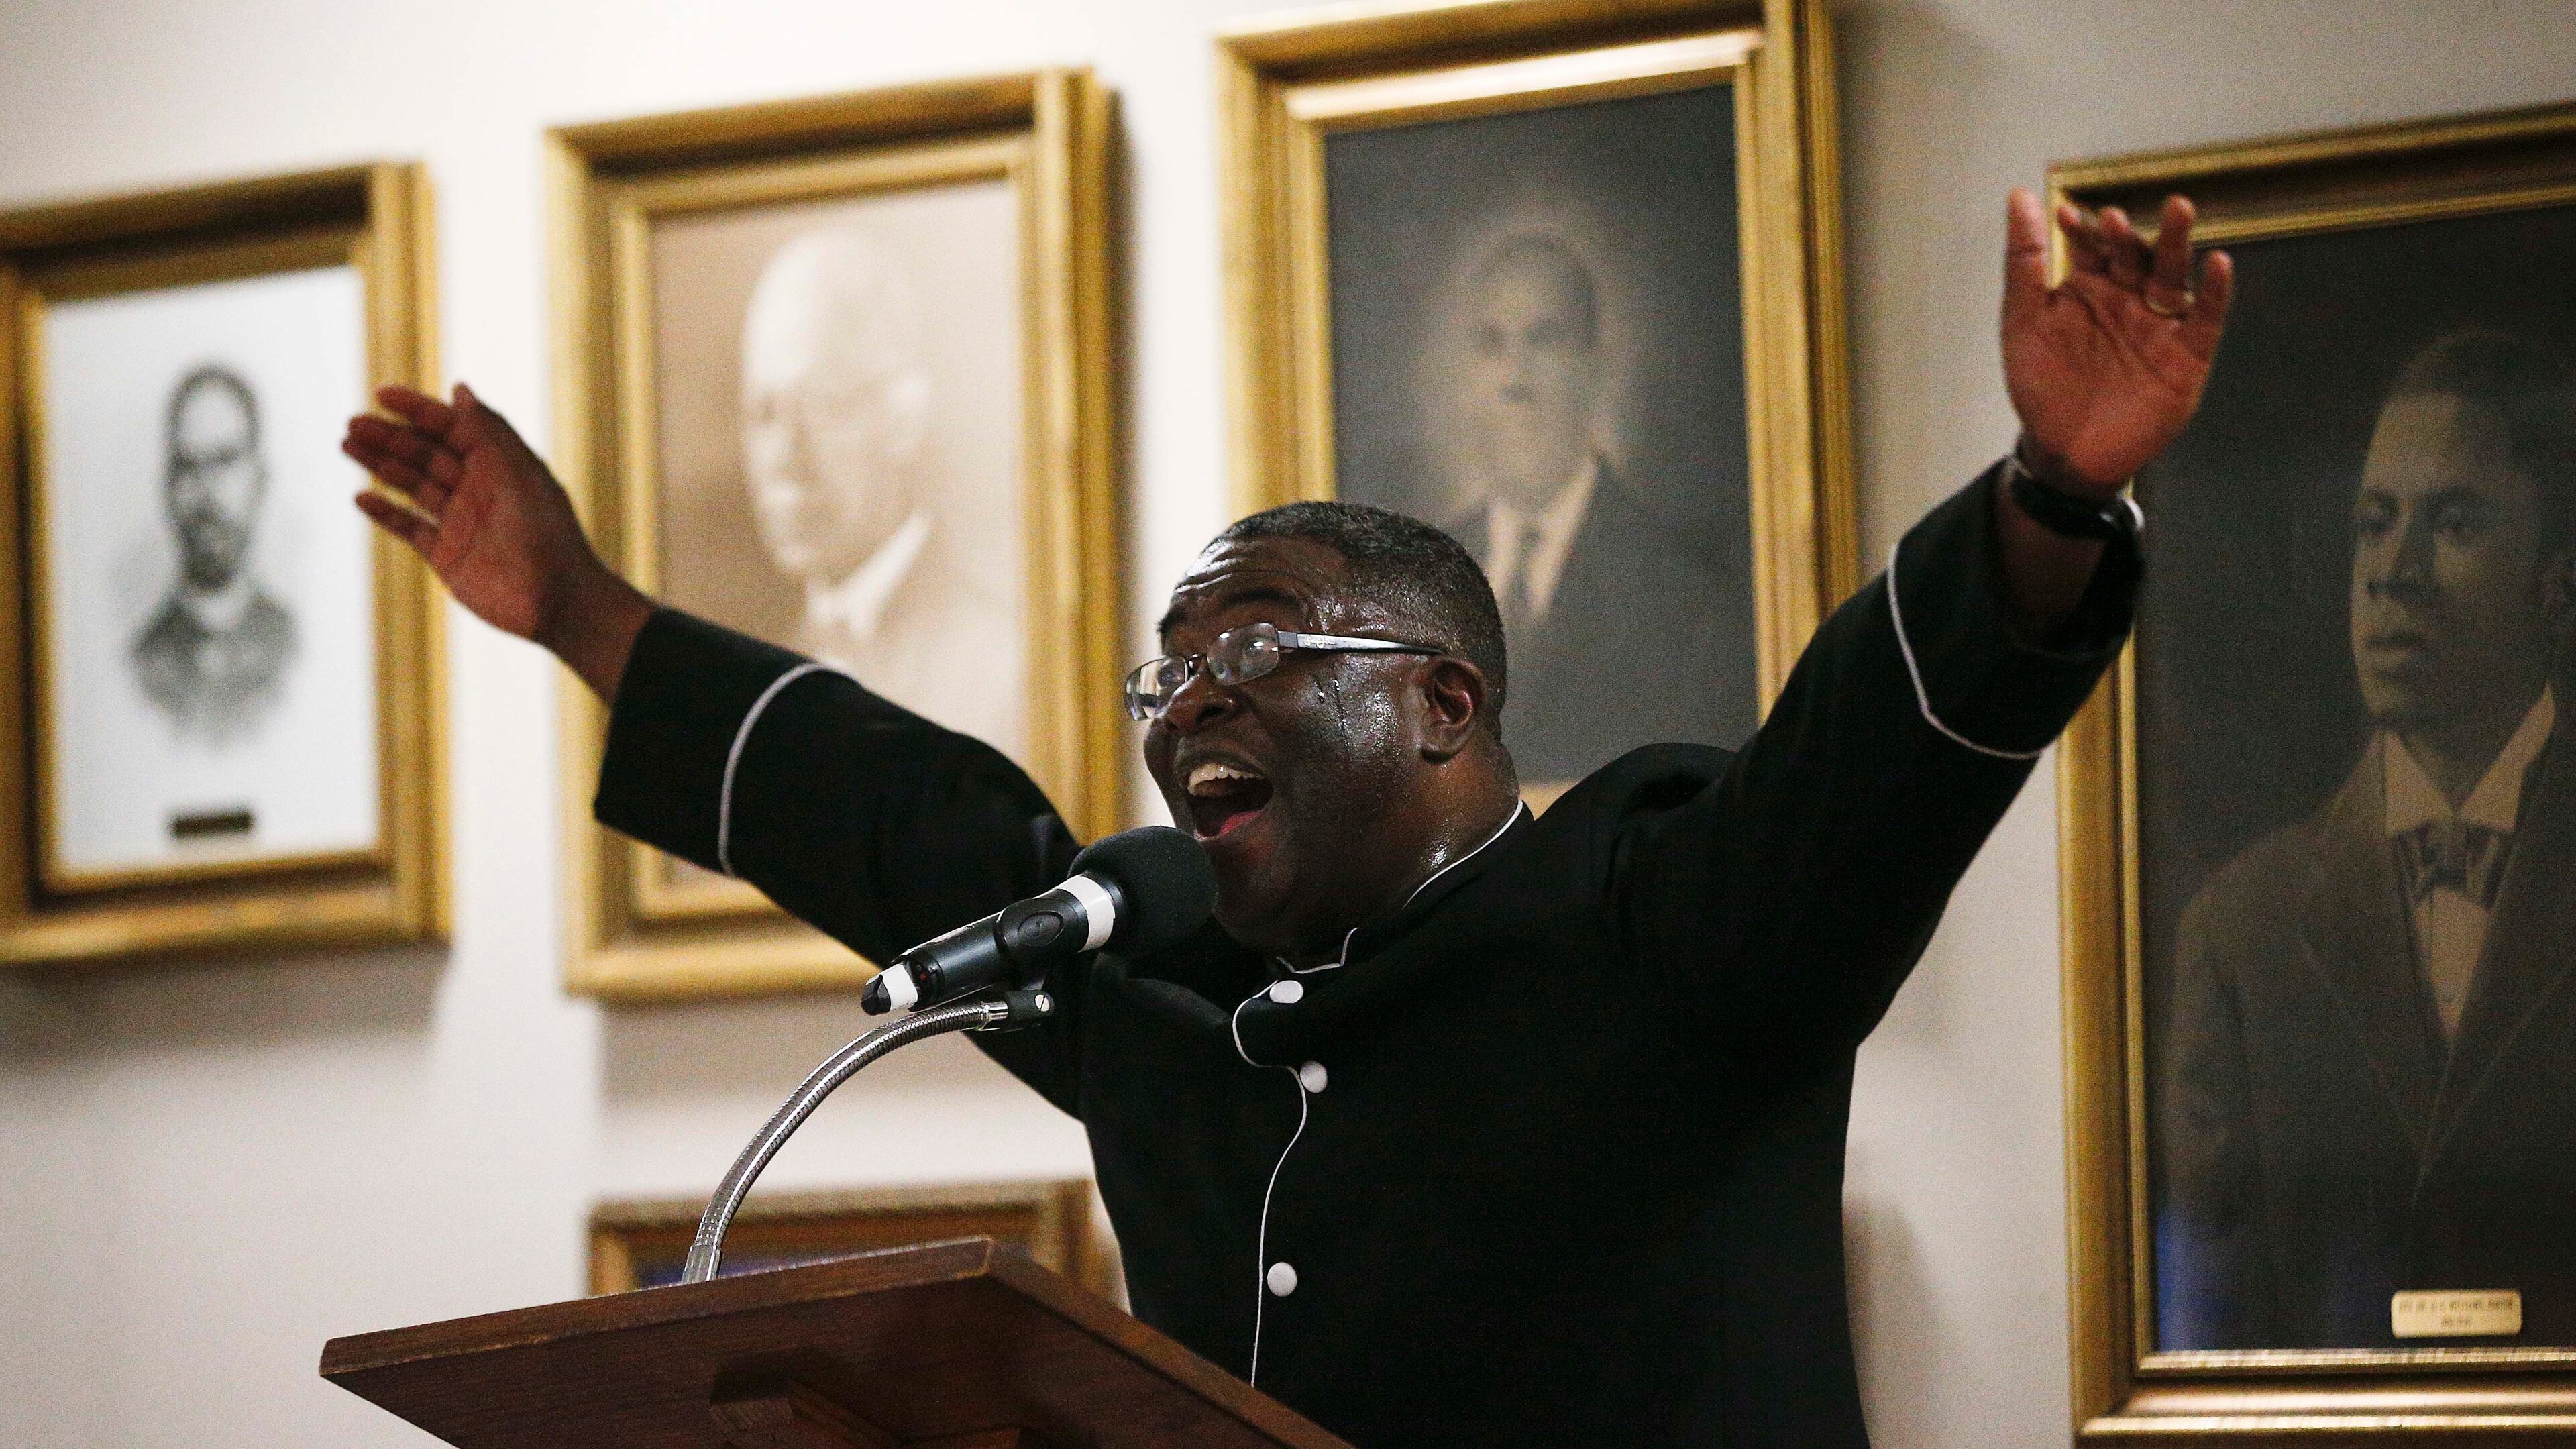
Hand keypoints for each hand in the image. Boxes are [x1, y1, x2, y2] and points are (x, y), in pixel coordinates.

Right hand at [344, 383, 651, 697]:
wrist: (559, 602)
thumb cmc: (549, 534)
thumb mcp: (521, 475)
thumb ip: (491, 432)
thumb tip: (460, 387)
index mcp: (499, 465)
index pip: (451, 427)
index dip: (418, 410)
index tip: (381, 395)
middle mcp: (477, 489)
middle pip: (425, 454)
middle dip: (390, 436)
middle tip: (353, 424)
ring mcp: (460, 522)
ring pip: (412, 485)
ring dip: (381, 465)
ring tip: (348, 446)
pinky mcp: (447, 556)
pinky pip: (409, 528)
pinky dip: (386, 512)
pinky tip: (361, 497)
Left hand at [2000, 188, 2233, 497]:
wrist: (2065, 451)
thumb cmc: (2042, 385)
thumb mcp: (2025, 322)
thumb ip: (2025, 262)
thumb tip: (2020, 196)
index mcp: (2090, 286)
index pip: (2091, 246)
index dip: (2081, 230)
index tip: (2065, 215)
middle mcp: (2129, 297)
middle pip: (2135, 255)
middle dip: (2126, 234)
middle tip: (2114, 216)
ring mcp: (2160, 324)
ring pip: (2171, 275)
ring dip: (2175, 244)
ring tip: (2178, 209)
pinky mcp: (2188, 355)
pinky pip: (2205, 319)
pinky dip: (2214, 293)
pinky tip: (2219, 263)